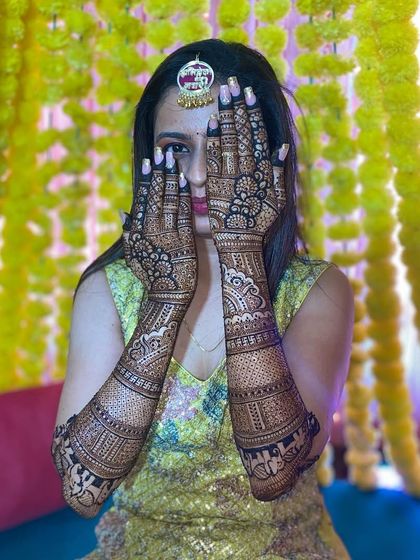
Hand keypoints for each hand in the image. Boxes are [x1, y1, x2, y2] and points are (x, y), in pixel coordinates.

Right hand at [121, 148, 196, 307]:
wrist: (167, 297)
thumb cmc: (152, 277)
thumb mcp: (134, 255)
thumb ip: (128, 232)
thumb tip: (122, 211)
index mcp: (139, 231)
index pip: (143, 199)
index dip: (146, 179)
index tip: (148, 162)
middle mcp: (152, 230)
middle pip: (156, 195)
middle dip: (159, 172)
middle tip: (162, 152)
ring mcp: (168, 234)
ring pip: (169, 200)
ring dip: (171, 178)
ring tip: (173, 160)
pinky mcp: (184, 240)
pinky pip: (183, 214)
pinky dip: (183, 196)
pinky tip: (185, 181)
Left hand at [206, 81, 286, 253]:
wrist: (240, 245)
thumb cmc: (259, 224)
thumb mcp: (277, 200)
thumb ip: (278, 173)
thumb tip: (282, 147)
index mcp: (262, 172)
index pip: (256, 136)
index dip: (252, 113)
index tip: (248, 93)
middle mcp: (247, 172)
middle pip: (241, 134)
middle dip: (236, 107)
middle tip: (231, 83)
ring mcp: (231, 178)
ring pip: (228, 143)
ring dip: (225, 117)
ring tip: (221, 95)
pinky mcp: (215, 187)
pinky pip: (214, 161)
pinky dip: (213, 143)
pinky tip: (210, 124)